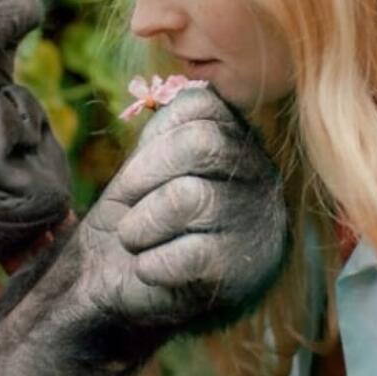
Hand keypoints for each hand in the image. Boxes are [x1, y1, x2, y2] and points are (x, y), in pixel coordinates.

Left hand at [72, 87, 286, 332]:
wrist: (118, 281)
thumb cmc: (137, 212)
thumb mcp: (148, 159)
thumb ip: (168, 127)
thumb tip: (177, 94)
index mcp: (236, 139)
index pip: (202, 107)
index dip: (154, 140)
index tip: (134, 176)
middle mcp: (258, 175)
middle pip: (202, 144)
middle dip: (144, 174)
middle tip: (126, 203)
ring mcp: (256, 222)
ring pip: (189, 197)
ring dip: (141, 223)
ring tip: (134, 238)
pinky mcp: (242, 270)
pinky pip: (190, 253)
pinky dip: (152, 262)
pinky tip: (149, 268)